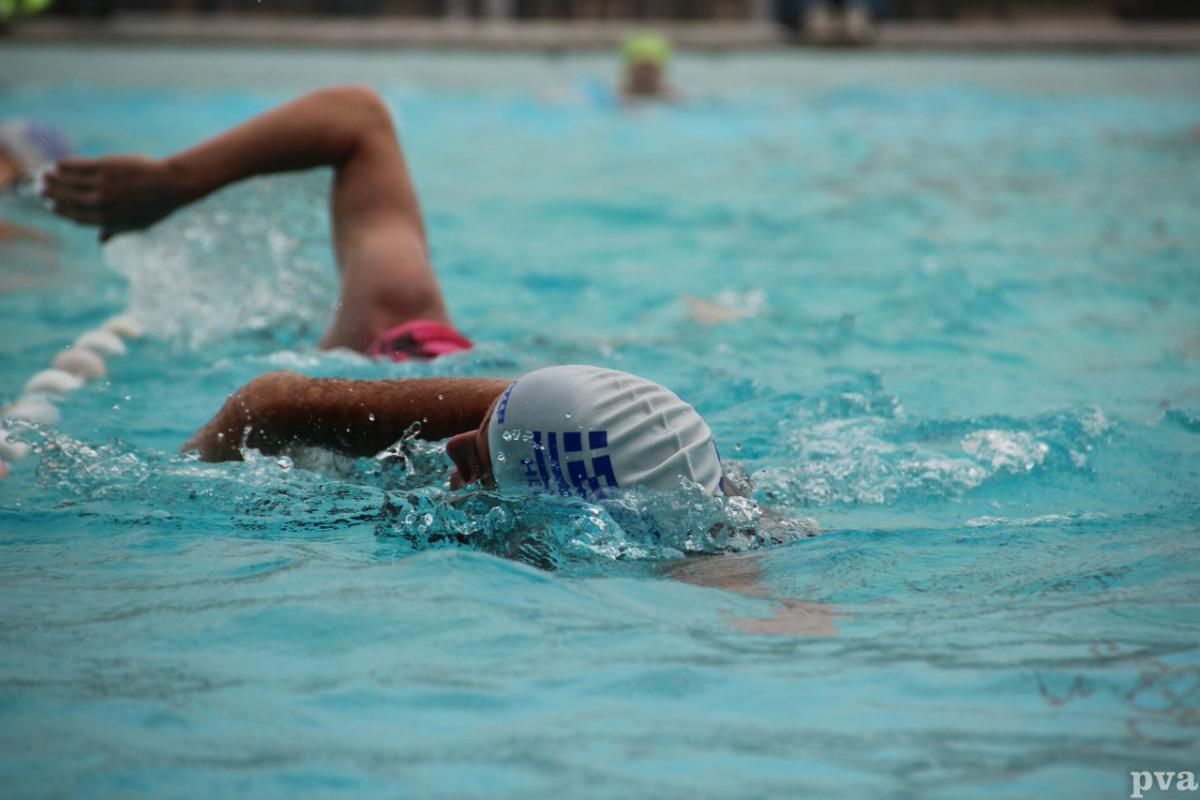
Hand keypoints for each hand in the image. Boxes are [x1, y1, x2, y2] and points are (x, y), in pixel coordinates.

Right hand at [43, 155, 185, 241]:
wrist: (171, 184)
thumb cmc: (155, 205)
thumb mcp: (137, 224)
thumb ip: (115, 230)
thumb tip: (101, 242)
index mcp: (108, 220)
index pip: (76, 216)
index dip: (61, 211)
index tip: (51, 205)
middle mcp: (102, 203)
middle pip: (68, 198)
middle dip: (51, 193)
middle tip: (40, 188)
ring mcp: (103, 184)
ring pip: (69, 181)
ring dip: (53, 177)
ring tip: (44, 174)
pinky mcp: (106, 166)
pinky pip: (78, 165)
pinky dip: (65, 165)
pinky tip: (57, 163)